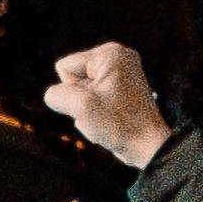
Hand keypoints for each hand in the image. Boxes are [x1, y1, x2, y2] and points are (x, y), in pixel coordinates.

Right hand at [44, 42, 174, 169]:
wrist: (148, 147)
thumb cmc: (118, 124)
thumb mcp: (80, 106)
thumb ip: (56, 95)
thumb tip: (55, 96)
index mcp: (110, 54)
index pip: (64, 68)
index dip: (72, 90)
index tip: (97, 101)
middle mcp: (117, 58)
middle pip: (72, 79)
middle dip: (80, 101)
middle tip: (103, 113)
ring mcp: (121, 75)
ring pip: (80, 94)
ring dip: (87, 111)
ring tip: (108, 119)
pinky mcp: (121, 91)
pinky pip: (92, 101)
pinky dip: (96, 114)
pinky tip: (111, 123)